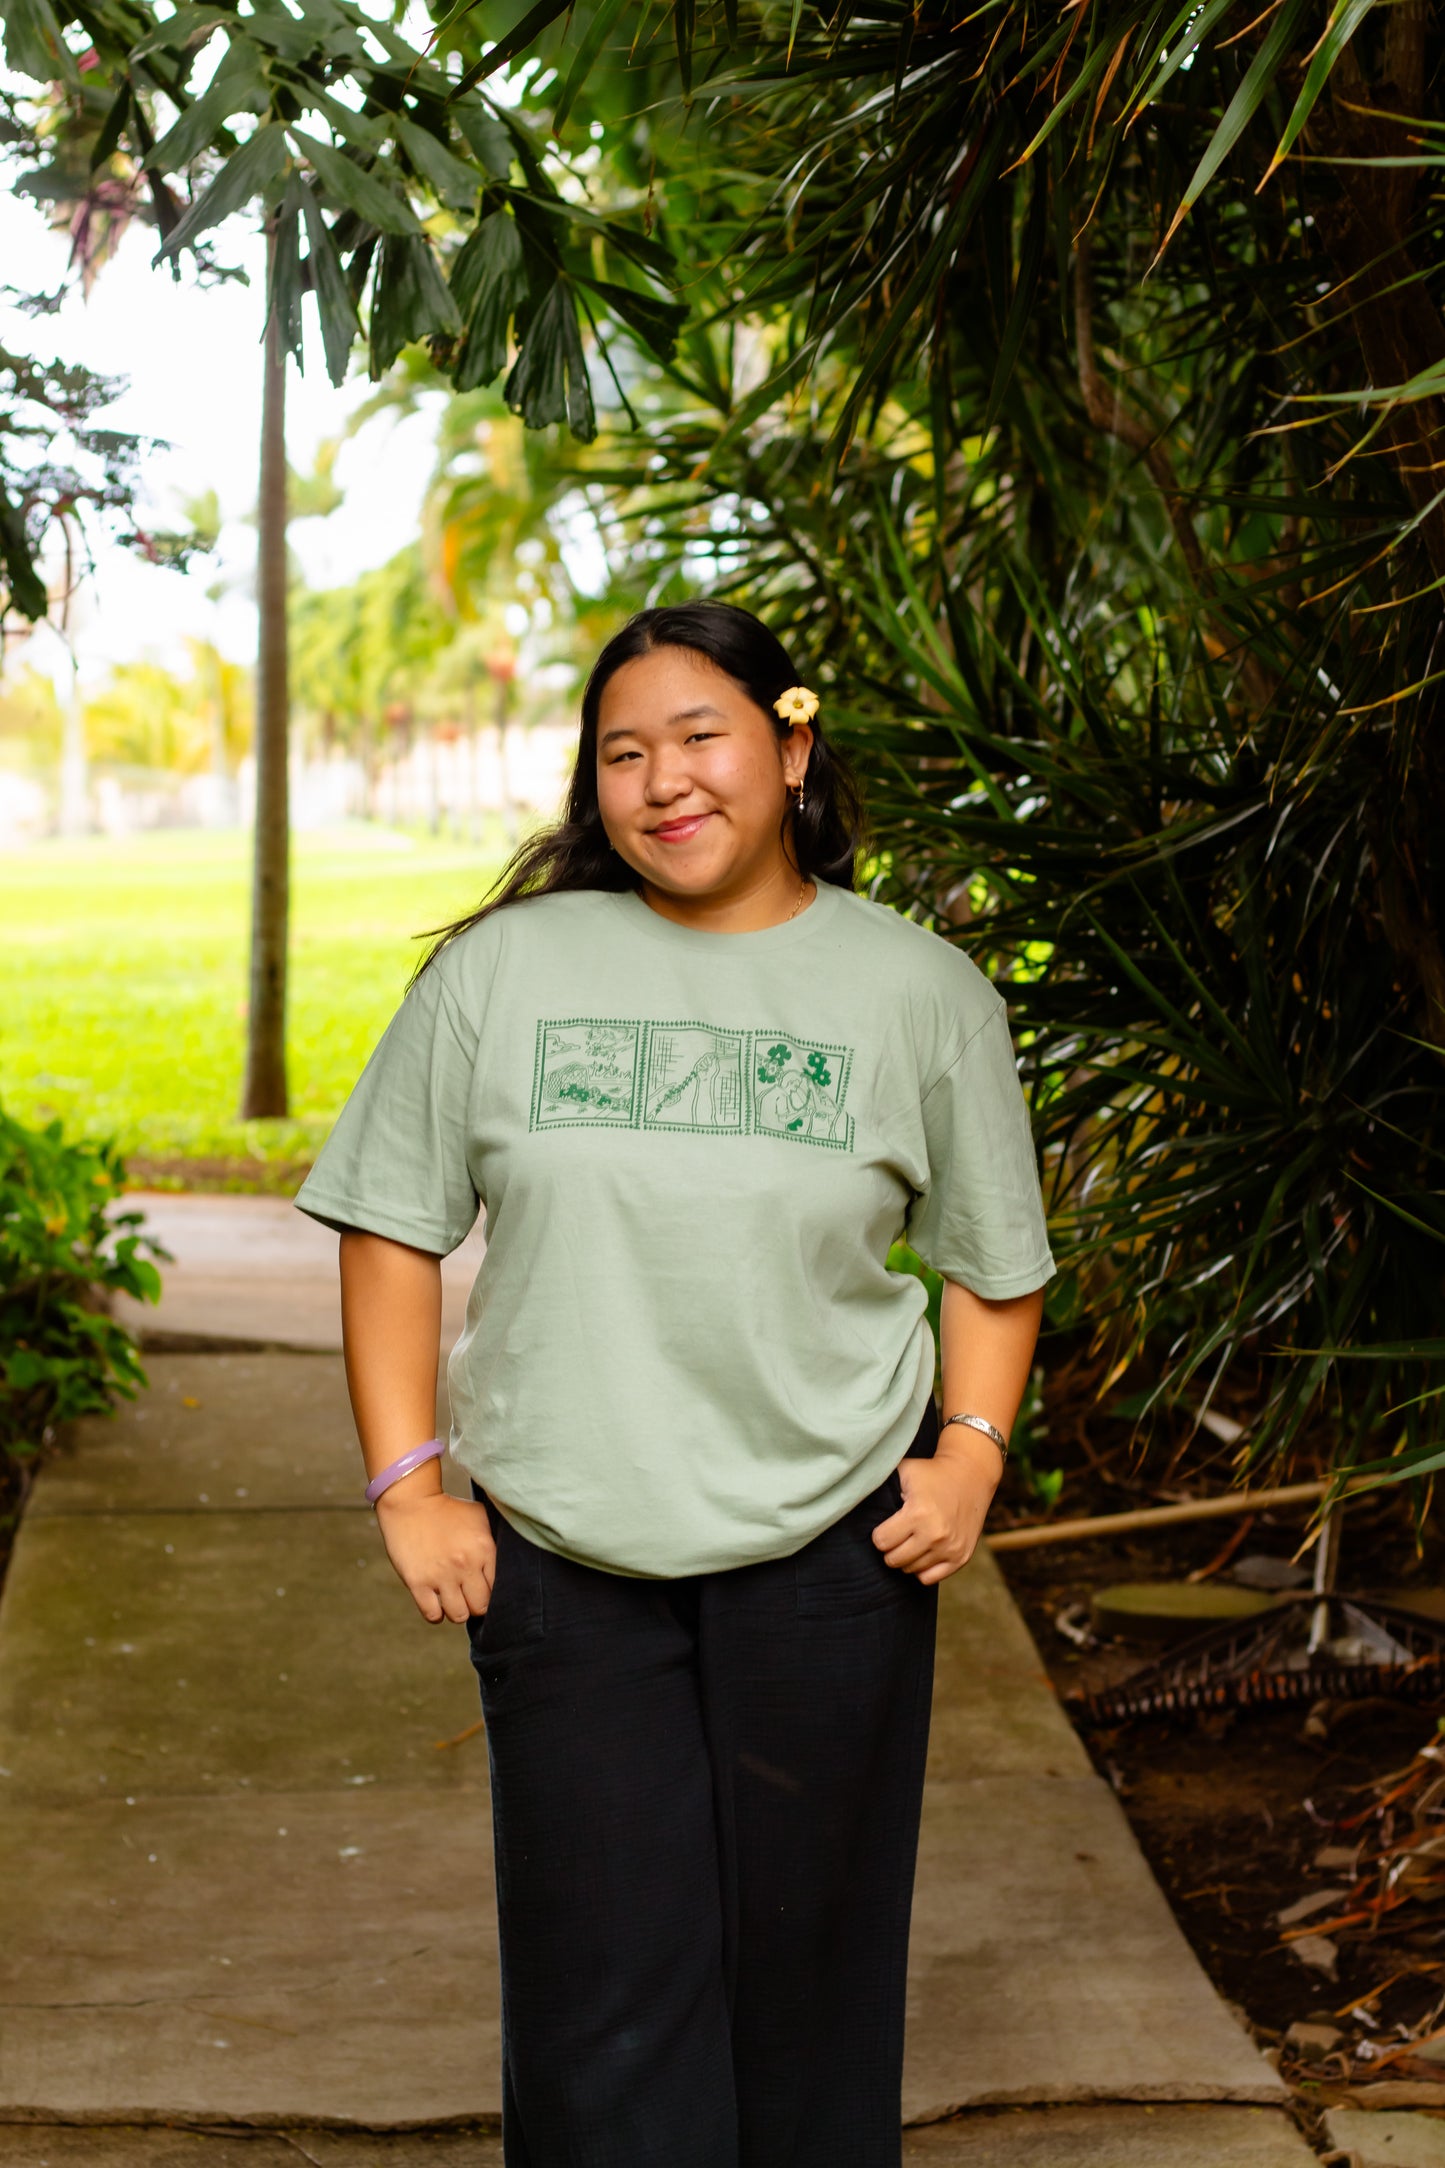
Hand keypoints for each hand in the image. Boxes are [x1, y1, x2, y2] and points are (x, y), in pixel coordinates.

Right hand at [374, 1483, 496, 1622]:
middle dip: (475, 1605)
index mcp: (484, 1549)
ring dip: (456, 1611)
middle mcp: (465, 1565)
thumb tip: (506, 1562)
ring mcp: (441, 1575)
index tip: (482, 1589)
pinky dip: (436, 1614)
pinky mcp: (418, 1582)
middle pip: (480, 1607)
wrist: (411, 1501)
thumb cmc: (447, 1509)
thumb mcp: (479, 1517)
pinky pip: (433, 1615)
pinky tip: (435, 1603)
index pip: (498, 1589)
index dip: (490, 1592)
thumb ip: (493, 1540)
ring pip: (458, 1615)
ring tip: (452, 1600)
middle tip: (468, 1597)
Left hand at [870, 1434, 1002, 1584]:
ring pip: (910, 1570)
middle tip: (897, 1533)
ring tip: (911, 1538)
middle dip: (890, 1547)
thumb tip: (849, 1498)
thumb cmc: (931, 1473)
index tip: (886, 1524)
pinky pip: (930, 1579)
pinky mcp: (961, 1557)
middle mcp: (935, 1535)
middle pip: (894, 1560)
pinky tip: (923, 1551)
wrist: (971, 1475)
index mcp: (918, 1513)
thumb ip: (878, 1484)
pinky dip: (922, 1568)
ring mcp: (950, 1548)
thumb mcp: (904, 1471)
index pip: (881, 1542)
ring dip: (906, 1557)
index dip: (880, 1533)